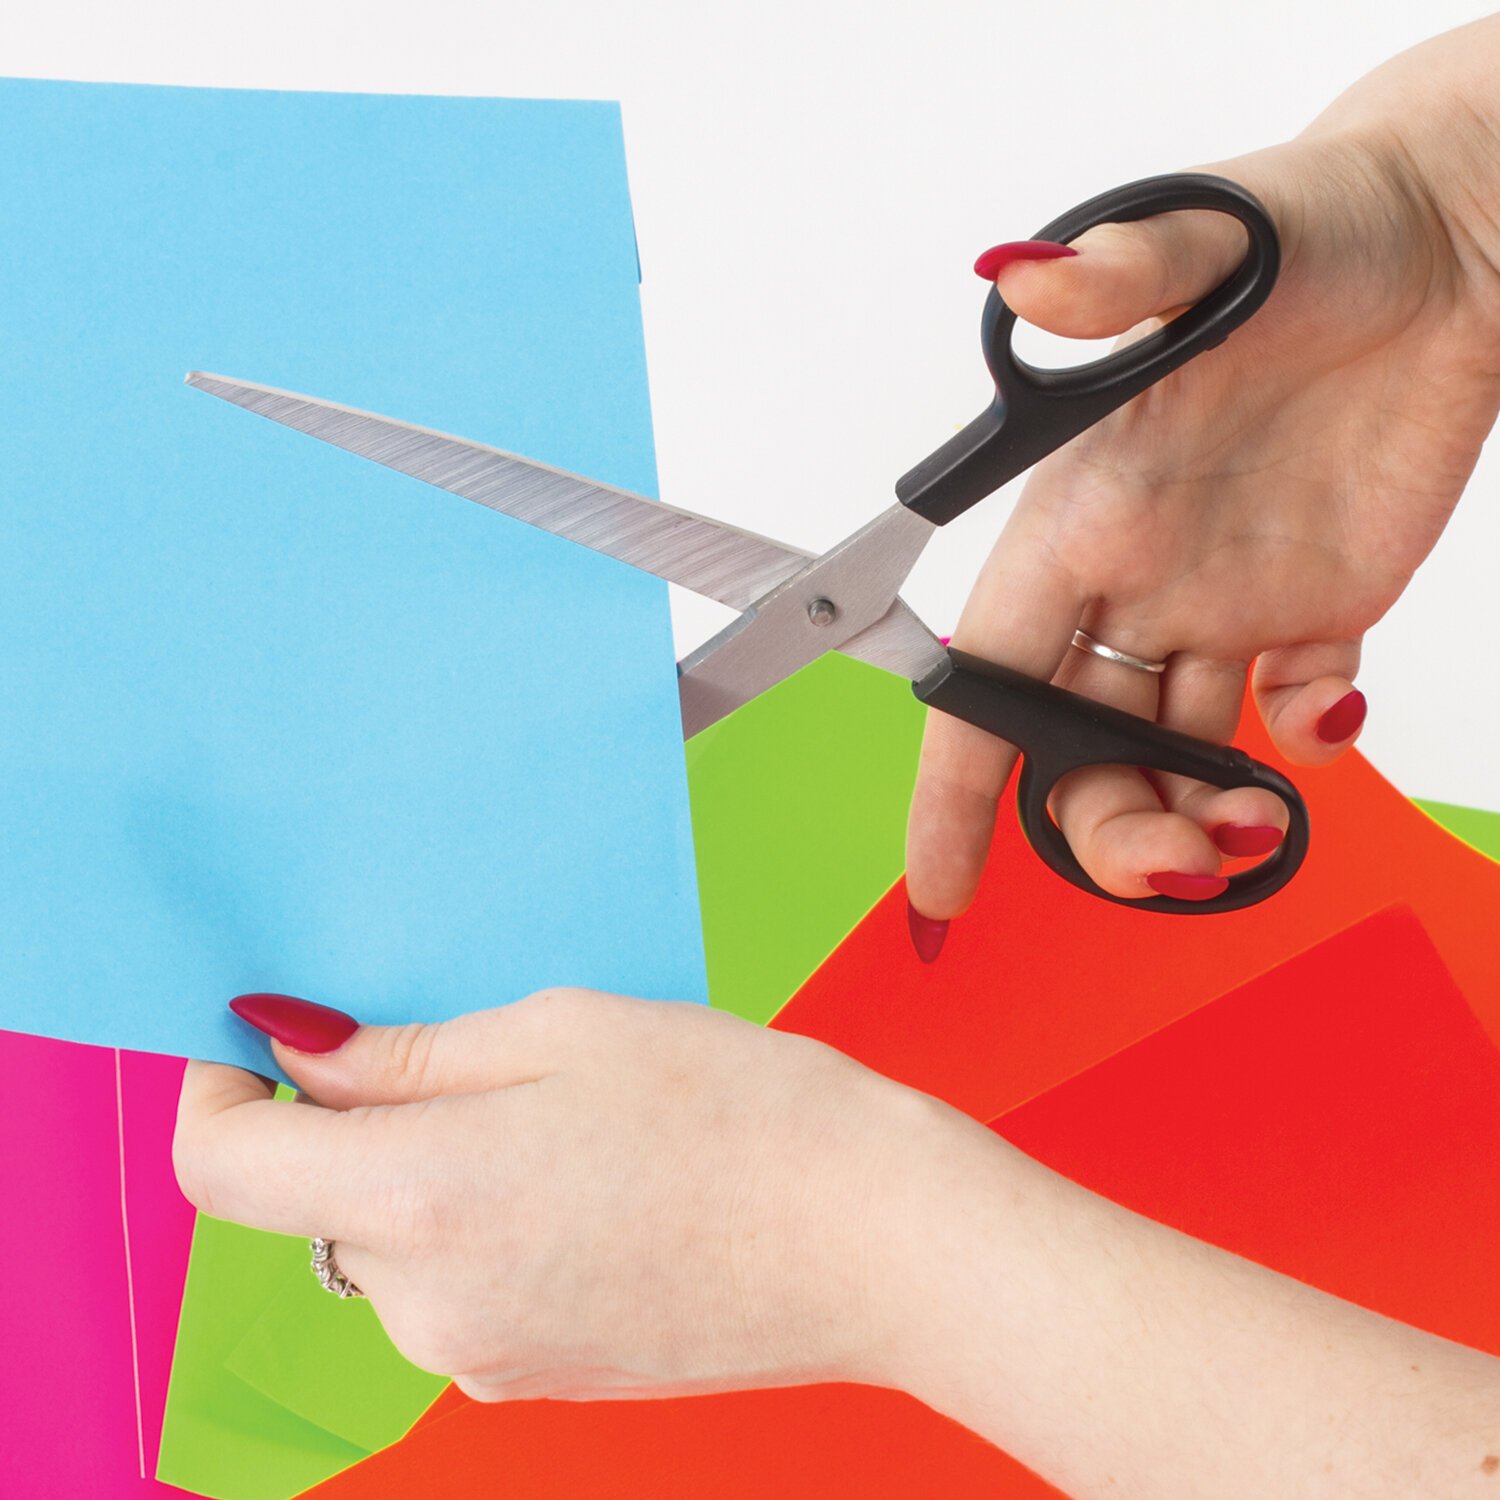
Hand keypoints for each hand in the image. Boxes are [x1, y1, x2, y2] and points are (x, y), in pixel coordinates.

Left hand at [175, 988, 1499, 1497]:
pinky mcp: (532, 1378)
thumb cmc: (740, 1109)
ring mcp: (481, 1357)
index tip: (252, 1041)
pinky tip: (588, 1181)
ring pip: (386, 1245)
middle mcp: (427, 1304)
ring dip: (428, 1173)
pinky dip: (479, 1225)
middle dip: (353, 1123)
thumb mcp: (564, 1029)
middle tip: (466, 1049)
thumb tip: (293, 1053)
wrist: (878, 1241)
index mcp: (425, 1196)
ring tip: (559, 1117)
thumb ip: (409, 1052)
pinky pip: (453, 1289)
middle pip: (313, 1204)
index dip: (216, 1092)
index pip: (226, 1169)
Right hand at [906, 19, 1499, 931]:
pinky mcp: (1316, 601)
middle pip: (1081, 744)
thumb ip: (1115, 274)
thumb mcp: (1207, 244)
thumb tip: (1021, 278)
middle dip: (1112, 828)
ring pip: (1177, 749)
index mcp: (1080, 518)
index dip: (954, 791)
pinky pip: (1294, 707)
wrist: (1446, 236)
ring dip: (1204, 814)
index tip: (943, 886)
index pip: (988, 677)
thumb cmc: (1310, 228)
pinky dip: (1311, 742)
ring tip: (1257, 831)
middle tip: (1181, 865)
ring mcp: (1224, 598)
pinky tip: (1331, 715)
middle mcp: (1135, 575)